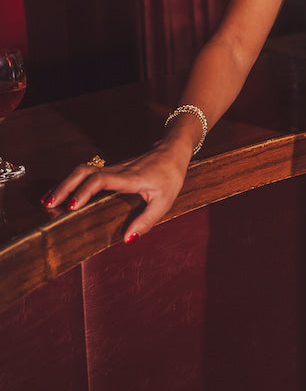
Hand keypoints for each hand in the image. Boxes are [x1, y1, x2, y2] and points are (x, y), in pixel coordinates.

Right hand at [41, 142, 191, 243]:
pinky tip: (63, 195)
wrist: (173, 152)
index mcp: (130, 178)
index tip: (71, 207)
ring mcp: (113, 168)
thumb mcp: (165, 202)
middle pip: (84, 171)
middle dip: (64, 187)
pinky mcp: (111, 170)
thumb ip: (146, 221)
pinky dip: (72, 183)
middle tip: (48, 205)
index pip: (101, 180)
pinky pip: (87, 174)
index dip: (83, 191)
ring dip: (64, 184)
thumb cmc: (170, 177)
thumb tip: (127, 239)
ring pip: (83, 171)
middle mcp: (118, 170)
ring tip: (48, 202)